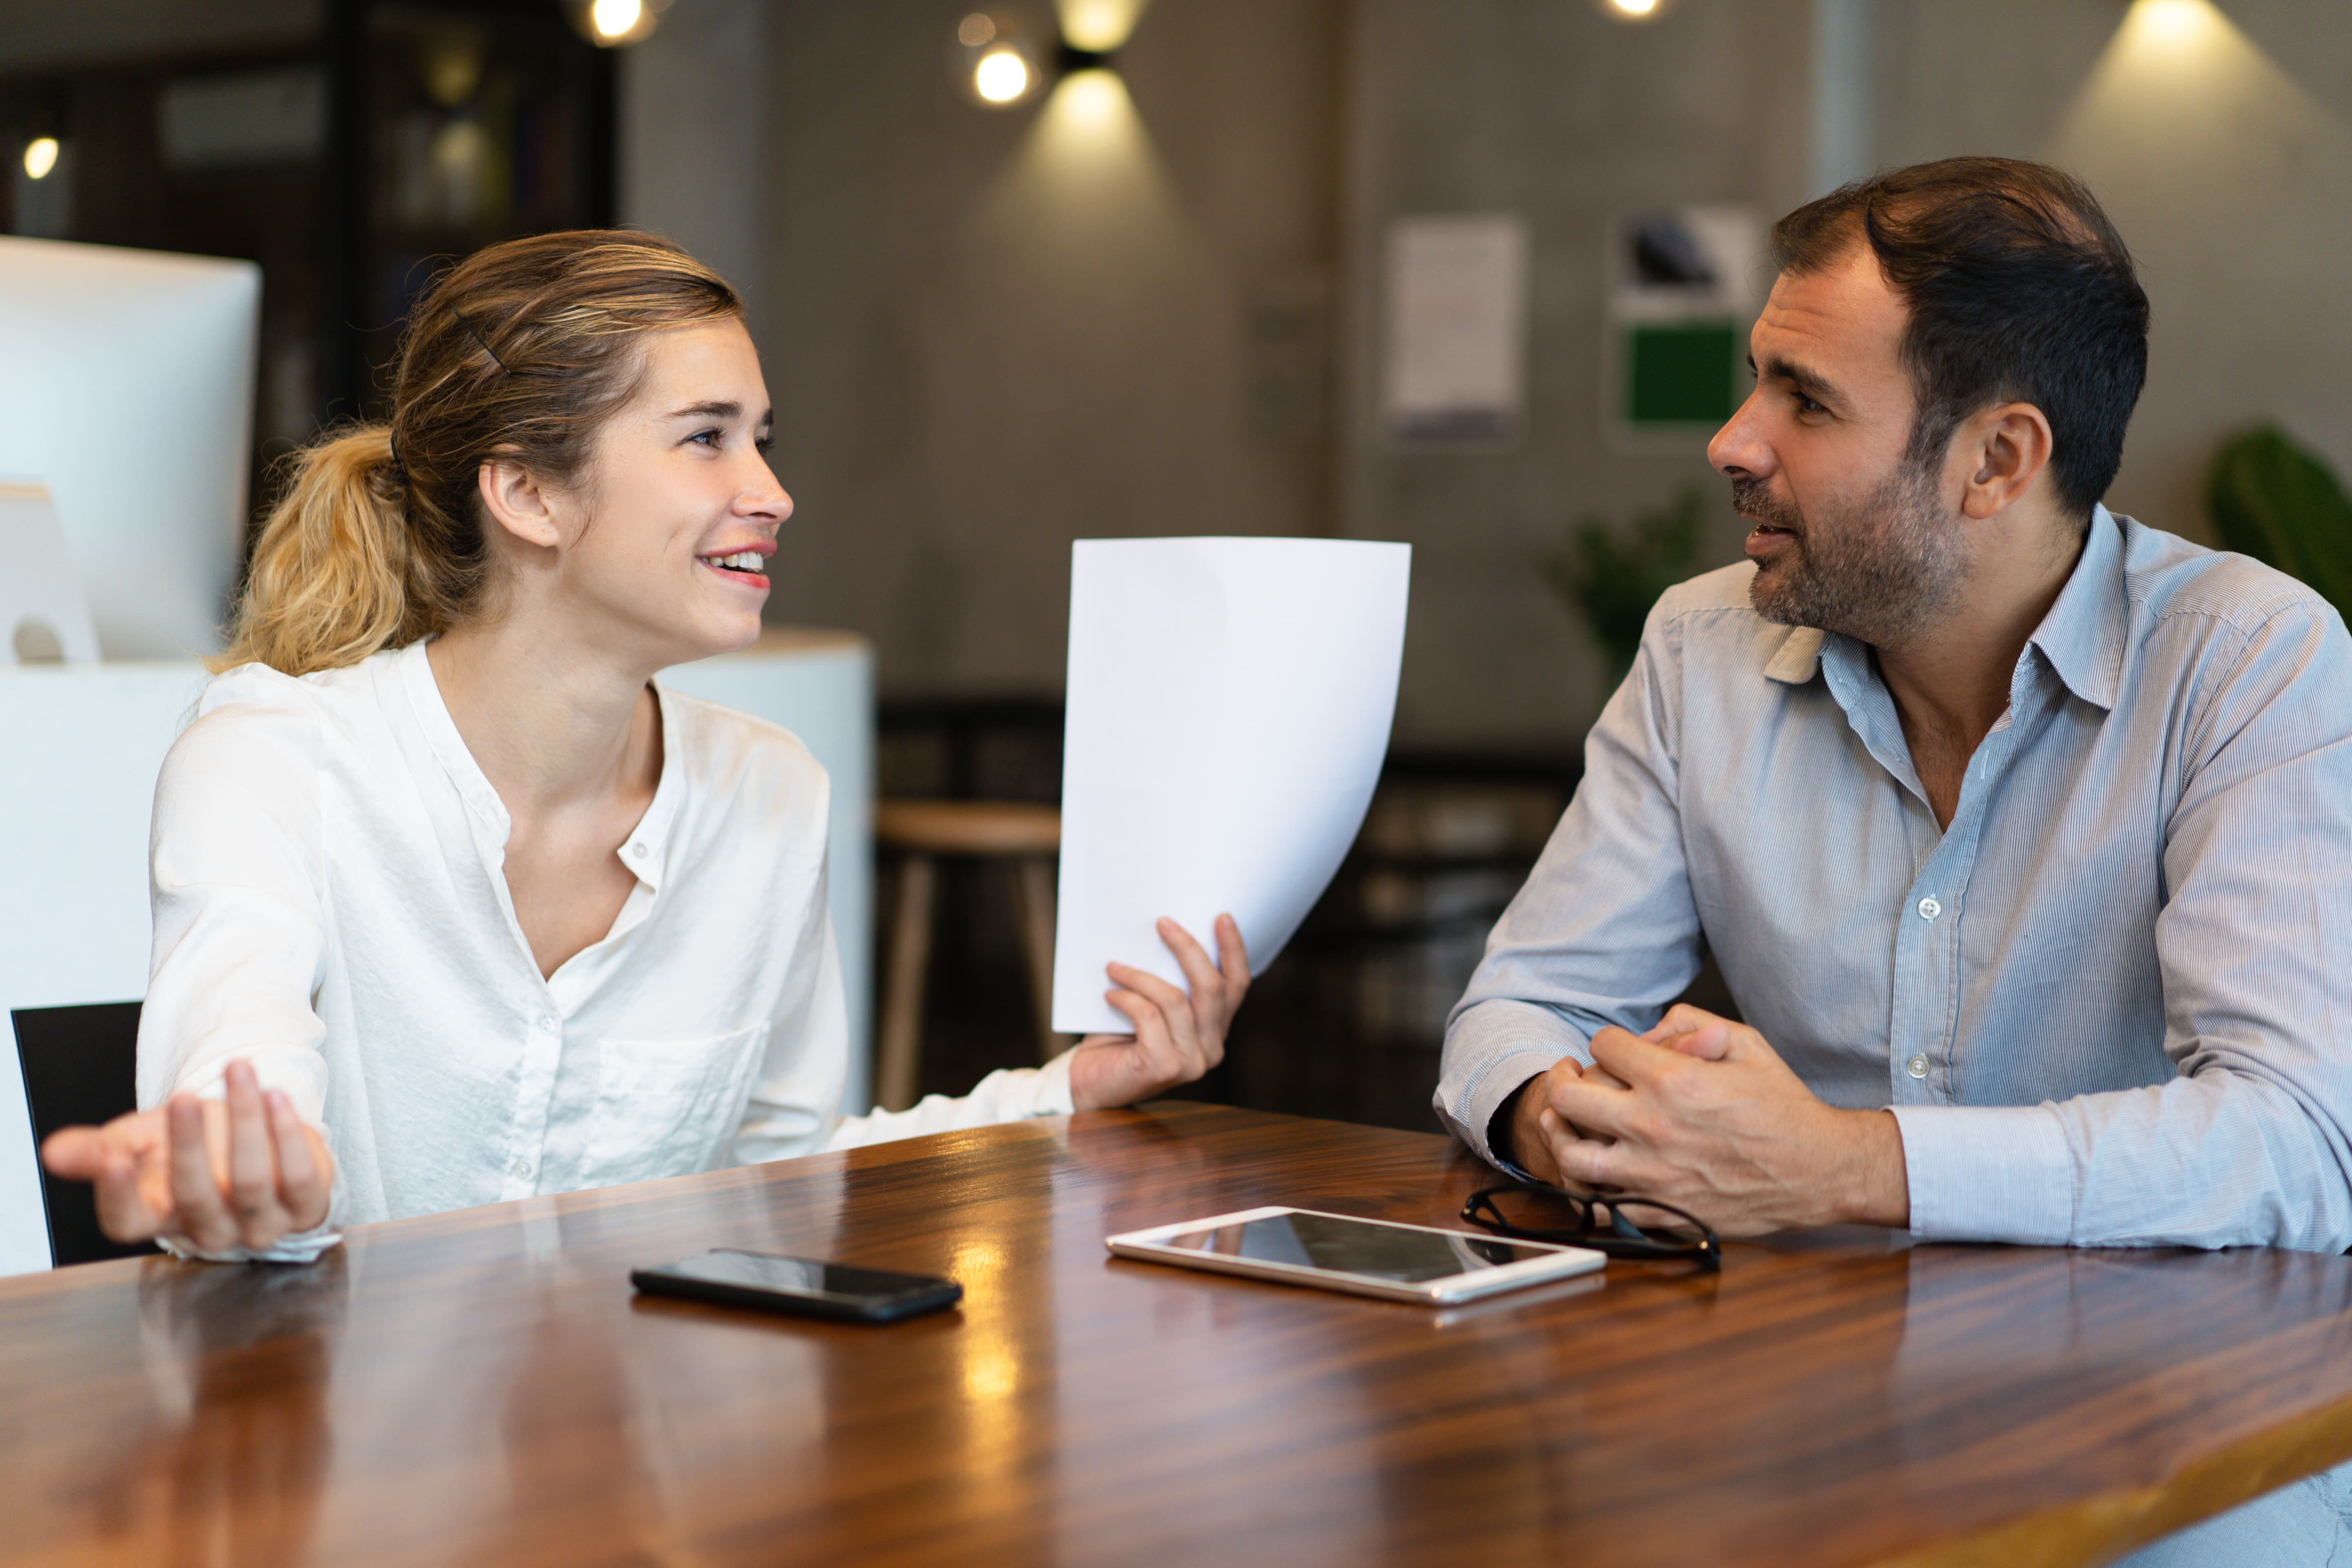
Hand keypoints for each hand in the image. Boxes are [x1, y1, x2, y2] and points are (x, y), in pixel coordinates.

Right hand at [39, 1059, 334, 1253]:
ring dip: (244, 1122)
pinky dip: (287, 1133)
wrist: (251, 1146)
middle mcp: (209, 1229)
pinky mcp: (305, 1207)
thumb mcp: (138, 1142)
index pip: (128, 1223)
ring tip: (239, 1071)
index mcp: (158, 1217)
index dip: (119, 1196)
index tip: (113, 1159)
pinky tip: (275, 1095)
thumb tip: (54, 1152)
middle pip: (193, 1196)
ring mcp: (260, 1224)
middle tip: (184, 1098)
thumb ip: (96, 1150)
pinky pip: (299, 1177)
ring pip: (250, 1181)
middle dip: (188, 1145)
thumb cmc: (189, 1147)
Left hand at [1068, 915, 1249, 1110]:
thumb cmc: (1116, 1040)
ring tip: (1114, 966)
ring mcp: (1191, 1063)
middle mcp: (1211, 1050)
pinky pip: (1149, 1016)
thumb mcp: (1151, 1007)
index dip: (1234, 950)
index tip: (1221, 917)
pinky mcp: (1163, 1068)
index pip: (1237, 987)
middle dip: (1188, 948)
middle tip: (1162, 923)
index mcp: (1215, 1032)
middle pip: (1211, 988)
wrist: (1087, 1085)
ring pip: (1176, 999)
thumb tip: (1164, 932)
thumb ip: (1168, 982)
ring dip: (1141, 975)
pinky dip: (1127, 998)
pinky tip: (1109, 995)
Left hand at [1526, 1005, 1908, 1235]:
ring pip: (1572, 1155)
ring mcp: (1653, 1173)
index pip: (1604, 1046)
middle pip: (1569, 1097)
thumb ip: (1692, 1023)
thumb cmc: (1784, 1108)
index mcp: (1674, 1080)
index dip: (1607, 1042)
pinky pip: (1601, 1204)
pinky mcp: (1661, 1210)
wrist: (1818, 1170)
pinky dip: (1587, 1186)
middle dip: (1563, 1079)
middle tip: (1570, 1075)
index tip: (1616, 1050)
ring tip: (1564, 1121)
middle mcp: (1654, 1126)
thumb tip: (1651, 1030)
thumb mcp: (1747, 1043)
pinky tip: (1593, 1168)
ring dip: (1561, 1134)